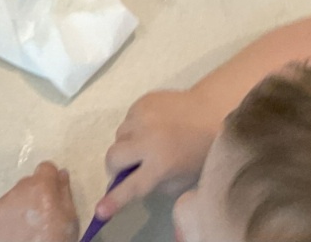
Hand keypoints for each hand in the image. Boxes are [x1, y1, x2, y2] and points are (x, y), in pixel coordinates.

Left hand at [0, 164, 77, 241]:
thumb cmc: (53, 241)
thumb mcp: (70, 220)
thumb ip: (65, 194)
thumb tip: (61, 174)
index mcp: (41, 187)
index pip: (46, 168)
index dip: (51, 181)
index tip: (53, 195)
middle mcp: (19, 190)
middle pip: (29, 184)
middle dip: (35, 196)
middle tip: (41, 219)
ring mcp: (1, 204)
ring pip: (14, 198)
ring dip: (21, 208)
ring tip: (27, 231)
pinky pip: (1, 212)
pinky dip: (7, 221)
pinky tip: (13, 236)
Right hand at [95, 92, 212, 223]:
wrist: (211, 112)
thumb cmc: (199, 152)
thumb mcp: (181, 179)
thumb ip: (155, 184)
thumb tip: (131, 180)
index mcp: (161, 164)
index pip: (131, 186)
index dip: (113, 200)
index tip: (99, 210)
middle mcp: (147, 139)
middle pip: (113, 157)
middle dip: (115, 166)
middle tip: (128, 168)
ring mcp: (143, 116)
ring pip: (118, 135)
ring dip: (126, 144)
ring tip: (146, 142)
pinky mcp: (142, 100)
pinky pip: (127, 119)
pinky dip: (134, 127)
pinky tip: (152, 127)